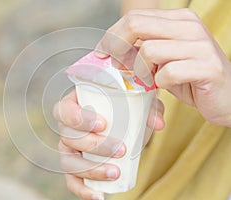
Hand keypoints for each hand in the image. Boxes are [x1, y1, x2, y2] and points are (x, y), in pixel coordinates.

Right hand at [53, 90, 163, 198]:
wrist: (121, 122)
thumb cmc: (123, 108)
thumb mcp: (136, 102)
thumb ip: (148, 107)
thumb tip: (158, 123)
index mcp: (74, 105)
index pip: (64, 110)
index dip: (79, 118)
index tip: (102, 124)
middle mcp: (67, 128)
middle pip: (68, 137)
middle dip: (94, 146)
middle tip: (120, 149)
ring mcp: (68, 148)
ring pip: (69, 161)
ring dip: (91, 169)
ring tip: (115, 172)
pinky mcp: (75, 167)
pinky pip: (72, 180)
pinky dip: (83, 190)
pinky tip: (100, 196)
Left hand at [96, 8, 230, 126]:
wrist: (227, 97)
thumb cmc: (191, 79)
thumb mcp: (162, 61)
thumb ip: (141, 52)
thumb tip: (111, 52)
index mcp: (178, 20)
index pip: (134, 17)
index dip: (112, 36)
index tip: (101, 53)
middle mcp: (189, 26)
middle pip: (135, 25)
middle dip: (117, 48)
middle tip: (117, 66)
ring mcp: (199, 45)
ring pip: (148, 50)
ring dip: (142, 71)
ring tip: (150, 80)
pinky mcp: (206, 66)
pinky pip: (167, 73)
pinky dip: (161, 83)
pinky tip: (168, 85)